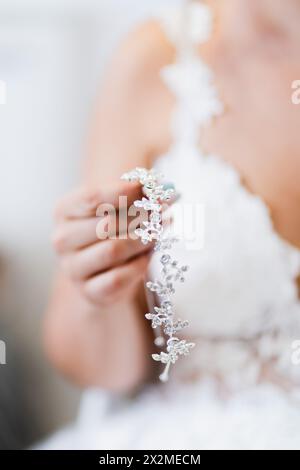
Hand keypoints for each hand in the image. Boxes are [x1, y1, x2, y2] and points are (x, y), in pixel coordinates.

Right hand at [52, 183, 152, 306]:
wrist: (106, 268)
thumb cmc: (114, 228)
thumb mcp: (118, 205)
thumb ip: (136, 193)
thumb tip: (160, 188)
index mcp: (64, 211)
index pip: (93, 198)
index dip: (125, 192)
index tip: (151, 189)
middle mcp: (62, 239)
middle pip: (106, 225)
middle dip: (141, 217)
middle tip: (163, 212)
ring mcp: (72, 268)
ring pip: (113, 250)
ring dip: (142, 240)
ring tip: (157, 233)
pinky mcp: (89, 292)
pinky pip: (118, 277)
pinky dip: (138, 265)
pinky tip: (147, 256)